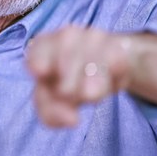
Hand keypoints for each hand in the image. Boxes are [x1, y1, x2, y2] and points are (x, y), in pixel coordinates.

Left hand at [26, 25, 156, 126]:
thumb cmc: (69, 85)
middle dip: (67, 76)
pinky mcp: (118, 46)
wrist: (104, 68)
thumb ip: (52, 114)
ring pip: (92, 52)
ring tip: (92, 96)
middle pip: (65, 48)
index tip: (40, 73)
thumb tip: (72, 121)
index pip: (38, 48)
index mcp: (44, 45)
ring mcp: (93, 37)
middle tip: (69, 96)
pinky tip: (115, 84)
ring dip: (93, 77)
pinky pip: (117, 59)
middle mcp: (67, 35)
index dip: (38, 58)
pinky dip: (116, 74)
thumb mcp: (54, 103)